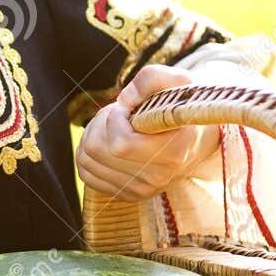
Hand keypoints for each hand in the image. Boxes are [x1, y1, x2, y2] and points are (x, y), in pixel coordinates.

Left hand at [75, 63, 219, 201]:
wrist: (190, 139)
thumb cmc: (180, 107)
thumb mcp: (176, 83)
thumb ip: (152, 80)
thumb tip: (125, 99)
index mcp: (172, 154)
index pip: (120, 145)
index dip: (115, 119)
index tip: (128, 108)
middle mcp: (156, 179)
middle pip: (96, 150)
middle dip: (100, 122)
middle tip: (119, 113)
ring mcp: (139, 191)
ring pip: (86, 160)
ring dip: (92, 134)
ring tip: (115, 125)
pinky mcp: (124, 195)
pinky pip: (85, 173)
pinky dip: (88, 152)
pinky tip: (108, 141)